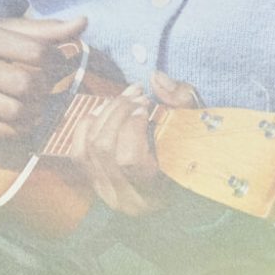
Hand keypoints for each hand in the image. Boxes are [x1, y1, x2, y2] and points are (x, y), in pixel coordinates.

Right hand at [0, 14, 87, 145]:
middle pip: (26, 85)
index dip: (55, 60)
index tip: (54, 61)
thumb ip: (44, 29)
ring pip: (15, 112)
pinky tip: (24, 117)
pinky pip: (1, 132)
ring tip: (36, 101)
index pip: (35, 52)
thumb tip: (83, 22)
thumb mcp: (5, 27)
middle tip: (44, 84)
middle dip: (44, 87)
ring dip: (35, 110)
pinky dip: (19, 128)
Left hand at [79, 70, 198, 217]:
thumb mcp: (196, 130)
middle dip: (119, 111)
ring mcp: (105, 190)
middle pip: (105, 147)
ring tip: (125, 99)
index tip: (146, 107)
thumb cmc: (192, 159)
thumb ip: (182, 101)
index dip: (132, 126)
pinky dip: (88, 124)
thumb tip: (155, 78)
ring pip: (89, 145)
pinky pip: (78, 150)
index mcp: (154, 191)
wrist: (180, 188)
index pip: (129, 160)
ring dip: (106, 113)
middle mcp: (125, 196)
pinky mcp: (93, 181)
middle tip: (138, 96)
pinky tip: (106, 111)